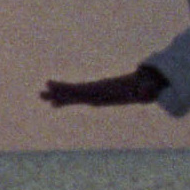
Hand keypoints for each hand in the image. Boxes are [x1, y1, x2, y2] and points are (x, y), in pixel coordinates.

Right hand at [39, 66, 166, 109]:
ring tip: (42, 98)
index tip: (53, 86)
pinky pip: (78, 99)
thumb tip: (146, 94)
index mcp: (104, 88)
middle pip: (74, 91)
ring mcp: (96, 93)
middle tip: (41, 92)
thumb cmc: (146, 88)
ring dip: (59, 97)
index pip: (83, 88)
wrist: (147, 84)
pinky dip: (66, 101)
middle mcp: (97, 89)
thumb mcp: (147, 90)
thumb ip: (146, 91)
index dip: (68, 88)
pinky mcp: (97, 97)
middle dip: (59, 92)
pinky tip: (55, 105)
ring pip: (73, 95)